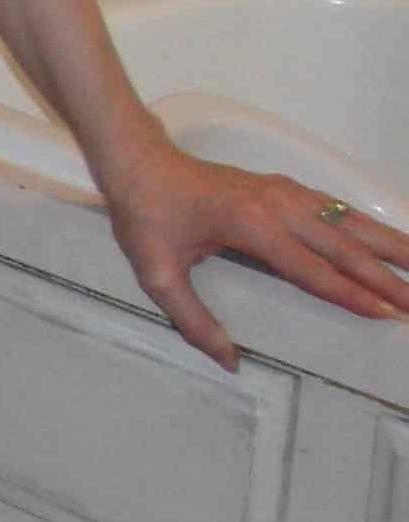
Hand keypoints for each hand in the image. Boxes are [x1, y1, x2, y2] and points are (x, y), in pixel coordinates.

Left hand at [89, 129, 408, 365]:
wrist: (138, 161)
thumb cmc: (146, 215)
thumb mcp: (156, 273)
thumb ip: (191, 319)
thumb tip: (229, 360)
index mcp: (250, 225)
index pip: (311, 268)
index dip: (350, 293)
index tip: (385, 314)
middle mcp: (278, 205)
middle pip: (343, 245)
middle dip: (385, 277)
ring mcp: (285, 192)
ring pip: (349, 222)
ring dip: (391, 247)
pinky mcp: (286, 187)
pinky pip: (338, 209)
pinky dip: (370, 227)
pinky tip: (392, 242)